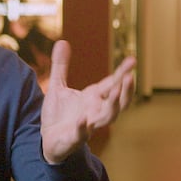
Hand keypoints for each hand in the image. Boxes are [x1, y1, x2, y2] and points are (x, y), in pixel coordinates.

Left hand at [40, 40, 134, 162]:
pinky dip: (83, 127)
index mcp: (93, 98)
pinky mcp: (74, 137)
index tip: (133, 59)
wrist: (47, 140)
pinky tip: (83, 119)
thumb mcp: (57, 86)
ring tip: (117, 92)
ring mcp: (88, 125)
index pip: (112, 83)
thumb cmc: (57, 114)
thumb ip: (61, 66)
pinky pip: (82, 133)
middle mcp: (95, 111)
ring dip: (113, 106)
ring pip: (107, 117)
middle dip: (125, 91)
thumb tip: (62, 41)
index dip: (123, 72)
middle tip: (130, 77)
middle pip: (118, 102)